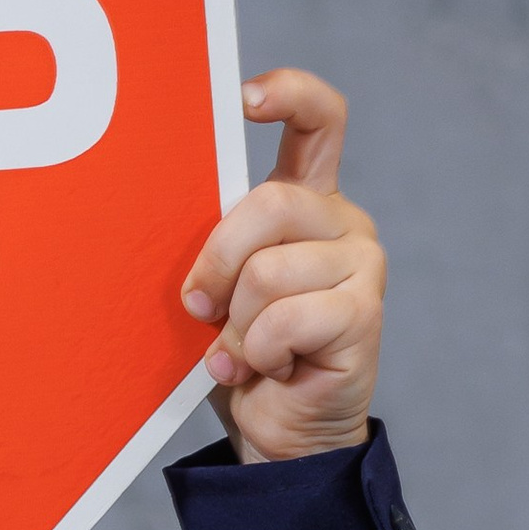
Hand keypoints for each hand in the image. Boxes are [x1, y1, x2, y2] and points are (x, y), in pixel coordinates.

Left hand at [180, 69, 384, 463]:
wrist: (277, 435)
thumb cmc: (238, 358)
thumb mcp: (216, 289)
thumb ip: (215, 244)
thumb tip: (164, 208)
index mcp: (308, 201)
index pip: (319, 120)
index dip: (288, 94)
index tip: (243, 99)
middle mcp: (342, 222)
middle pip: (270, 203)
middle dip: (217, 262)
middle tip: (199, 309)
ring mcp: (362, 264)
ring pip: (269, 272)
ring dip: (236, 326)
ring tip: (241, 353)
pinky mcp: (364, 313)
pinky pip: (284, 320)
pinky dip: (257, 354)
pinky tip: (266, 370)